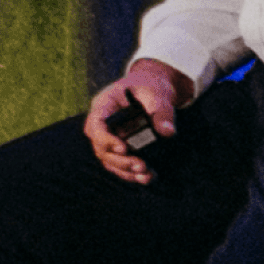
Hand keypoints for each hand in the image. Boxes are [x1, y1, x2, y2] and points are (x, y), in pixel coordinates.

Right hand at [83, 59, 194, 183]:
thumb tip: (167, 132)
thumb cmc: (151, 86)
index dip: (106, 139)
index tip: (124, 148)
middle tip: (141, 166)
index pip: (96, 124)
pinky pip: (119, 164)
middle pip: (100, 147)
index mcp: (104, 104)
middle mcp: (102, 123)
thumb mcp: (158, 93)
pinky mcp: (119, 147)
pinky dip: (131, 173)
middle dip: (119, 160)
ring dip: (125, 171)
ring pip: (108, 159)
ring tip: (145, 175)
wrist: (153, 89)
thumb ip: (162, 111)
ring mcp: (110, 137)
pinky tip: (147, 177)